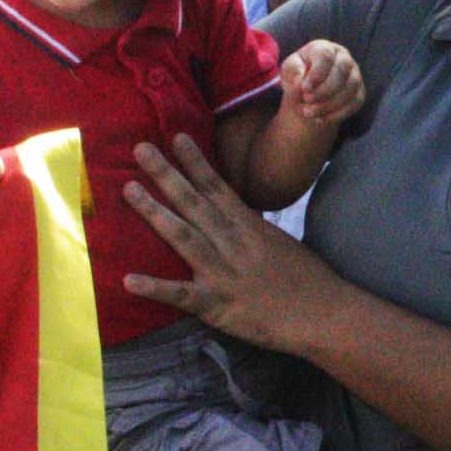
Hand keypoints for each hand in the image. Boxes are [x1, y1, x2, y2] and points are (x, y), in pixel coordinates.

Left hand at [119, 134, 347, 354]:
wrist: (323, 313)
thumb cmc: (305, 278)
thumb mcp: (278, 241)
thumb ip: (250, 227)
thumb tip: (231, 211)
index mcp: (249, 226)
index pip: (217, 187)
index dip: (195, 162)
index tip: (175, 138)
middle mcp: (233, 242)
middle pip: (194, 202)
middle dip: (166, 174)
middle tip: (140, 148)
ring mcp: (222, 272)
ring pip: (183, 236)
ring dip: (154, 212)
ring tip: (129, 189)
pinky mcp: (216, 304)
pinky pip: (181, 294)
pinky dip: (155, 287)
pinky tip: (128, 280)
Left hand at [281, 39, 363, 129]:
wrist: (308, 91)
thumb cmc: (298, 74)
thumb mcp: (289, 70)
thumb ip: (293, 72)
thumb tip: (301, 82)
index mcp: (324, 48)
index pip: (325, 56)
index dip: (316, 73)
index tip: (304, 89)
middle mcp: (343, 58)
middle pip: (342, 71)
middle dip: (323, 90)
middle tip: (306, 101)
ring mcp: (354, 75)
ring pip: (350, 88)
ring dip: (329, 104)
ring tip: (309, 114)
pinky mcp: (359, 92)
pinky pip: (355, 102)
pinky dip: (338, 113)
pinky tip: (321, 119)